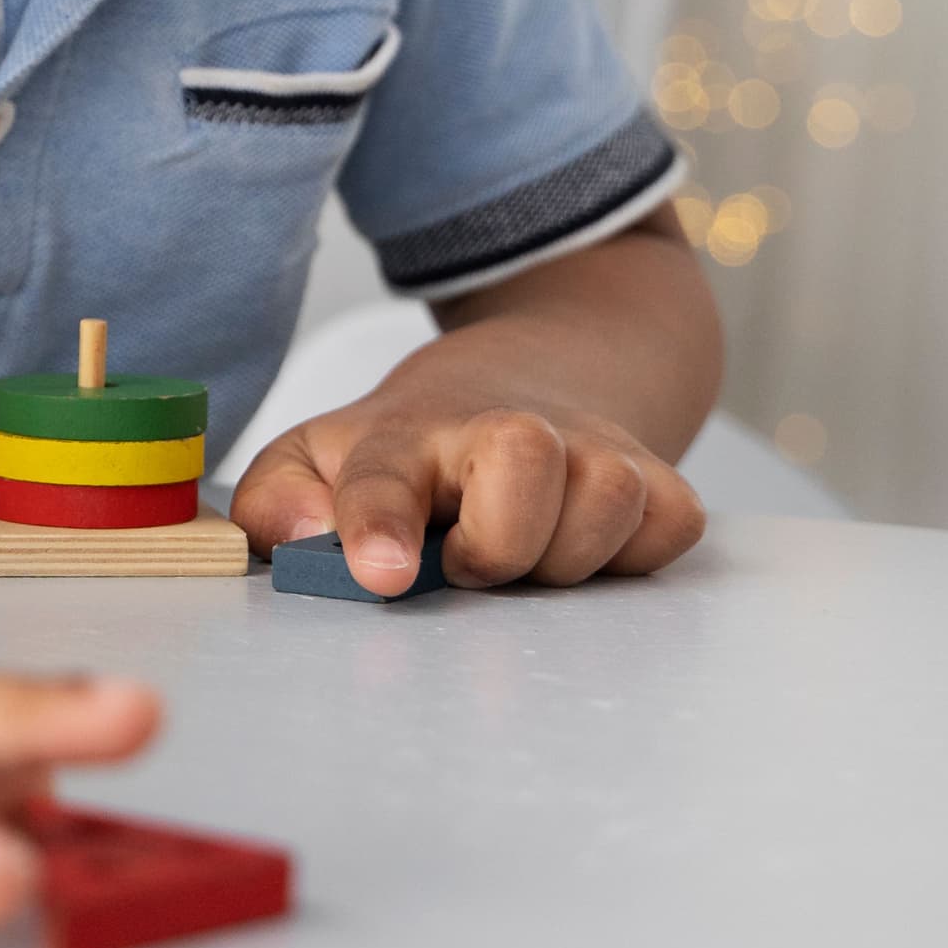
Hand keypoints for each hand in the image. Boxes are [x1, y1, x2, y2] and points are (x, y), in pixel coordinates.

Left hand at [226, 354, 707, 595]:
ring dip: (566, 556)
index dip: (377, 524)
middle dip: (499, 539)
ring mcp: (592, 448)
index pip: (382, 474)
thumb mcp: (322, 459)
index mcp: (407, 434)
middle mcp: (507, 429)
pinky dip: (633, 555)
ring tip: (527, 551)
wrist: (538, 374)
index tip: (380, 573)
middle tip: (467, 561)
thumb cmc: (416, 448)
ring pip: (609, 501)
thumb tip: (304, 539)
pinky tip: (584, 544)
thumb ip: (278, 502)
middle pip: (523, 460)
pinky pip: (669, 527)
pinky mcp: (660, 477)